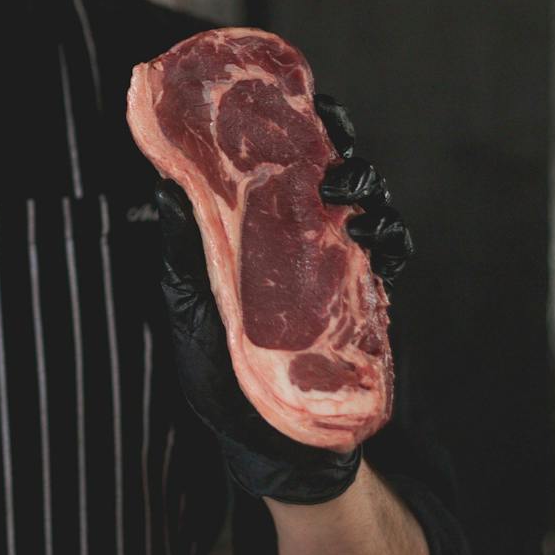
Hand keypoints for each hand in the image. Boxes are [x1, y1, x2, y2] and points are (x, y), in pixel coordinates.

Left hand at [156, 92, 413, 503]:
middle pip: (329, 166)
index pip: (277, 160)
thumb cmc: (223, 383)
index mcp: (256, 229)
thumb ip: (182, 256)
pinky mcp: (369, 295)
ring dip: (362, 189)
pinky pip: (391, 251)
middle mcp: (301, 236)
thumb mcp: (191, 314)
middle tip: (328, 152)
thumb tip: (163, 189)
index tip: (292, 103)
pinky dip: (389, 237)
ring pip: (365, 201)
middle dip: (336, 146)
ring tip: (342, 197)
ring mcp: (339, 263)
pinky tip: (370, 239)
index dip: (290, 124)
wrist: (276, 451)